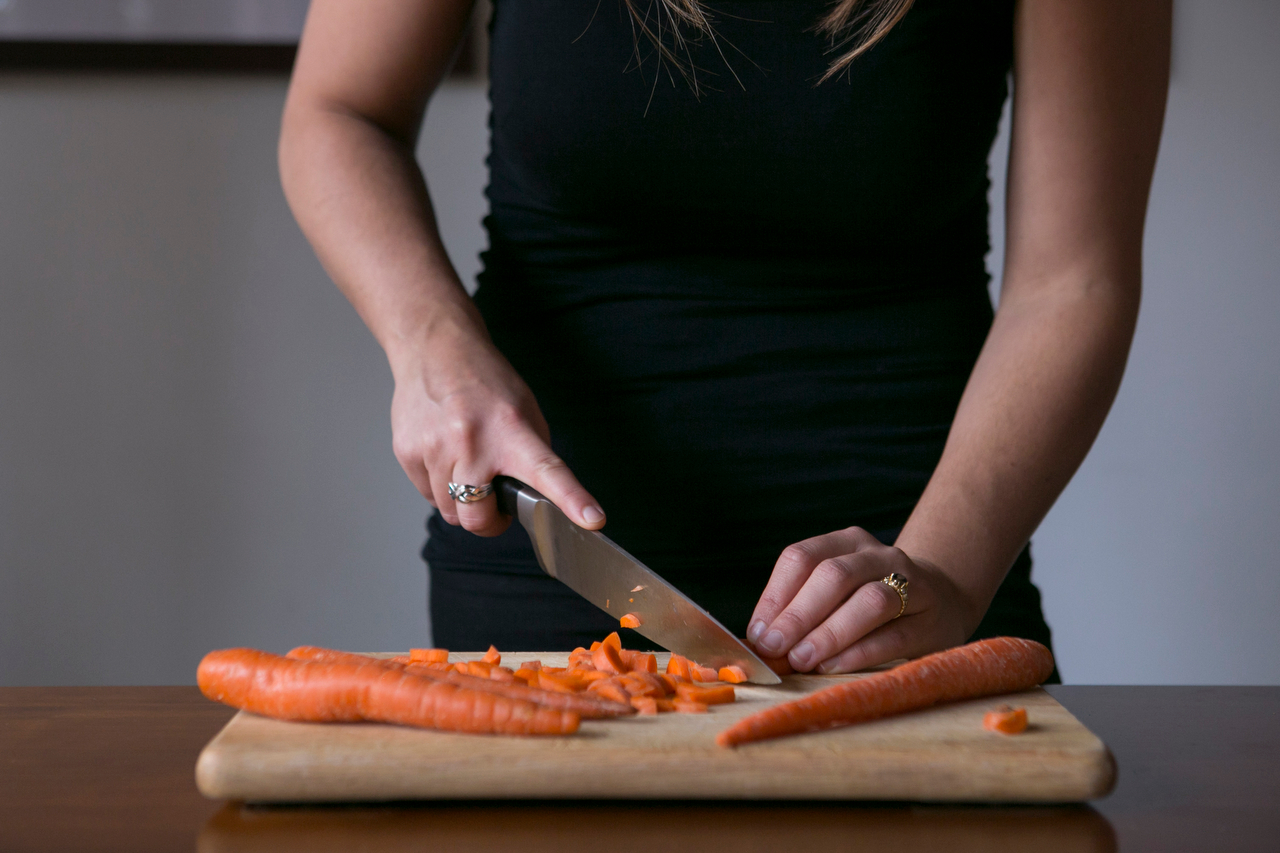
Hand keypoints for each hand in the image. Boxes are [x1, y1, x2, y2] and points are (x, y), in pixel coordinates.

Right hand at [388, 316, 604, 536]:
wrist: (435, 350)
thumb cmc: (485, 383)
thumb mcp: (524, 411)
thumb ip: (532, 456)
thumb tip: (538, 499)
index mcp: (512, 431)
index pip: (547, 471)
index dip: (572, 500)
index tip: (592, 520)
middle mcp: (472, 442)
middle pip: (478, 518)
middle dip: (488, 523)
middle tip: (495, 508)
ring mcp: (436, 448)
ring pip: (450, 513)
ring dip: (462, 504)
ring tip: (467, 469)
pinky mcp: (407, 452)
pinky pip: (428, 495)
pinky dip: (439, 487)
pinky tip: (444, 456)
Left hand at [746, 527, 980, 672]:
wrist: (940, 602)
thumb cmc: (868, 604)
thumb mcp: (835, 593)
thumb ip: (800, 609)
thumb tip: (759, 639)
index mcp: (846, 543)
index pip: (802, 557)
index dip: (775, 596)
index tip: (757, 633)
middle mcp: (879, 555)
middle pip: (834, 575)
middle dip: (799, 614)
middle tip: (775, 648)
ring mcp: (911, 584)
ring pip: (869, 601)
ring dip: (829, 632)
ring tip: (802, 659)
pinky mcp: (930, 620)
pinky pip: (893, 635)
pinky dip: (859, 652)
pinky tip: (833, 667)